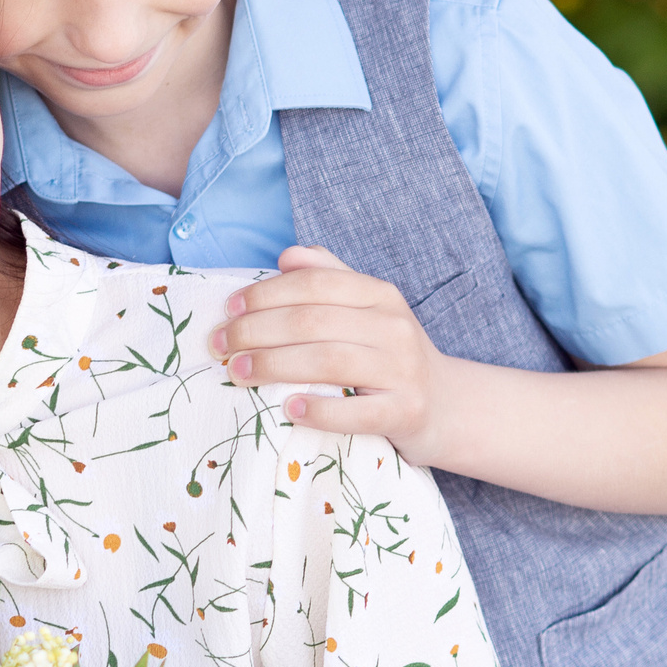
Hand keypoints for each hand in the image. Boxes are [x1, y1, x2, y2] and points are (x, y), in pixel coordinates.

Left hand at [209, 246, 450, 461]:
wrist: (448, 406)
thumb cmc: (390, 357)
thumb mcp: (368, 310)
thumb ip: (330, 278)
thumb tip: (287, 254)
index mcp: (380, 295)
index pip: (315, 283)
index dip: (265, 293)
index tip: (228, 309)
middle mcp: (394, 327)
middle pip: (312, 321)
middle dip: (255, 331)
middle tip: (218, 346)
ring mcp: (403, 371)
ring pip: (329, 360)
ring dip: (274, 365)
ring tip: (237, 373)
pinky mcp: (406, 412)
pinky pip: (358, 412)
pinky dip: (320, 410)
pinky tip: (288, 408)